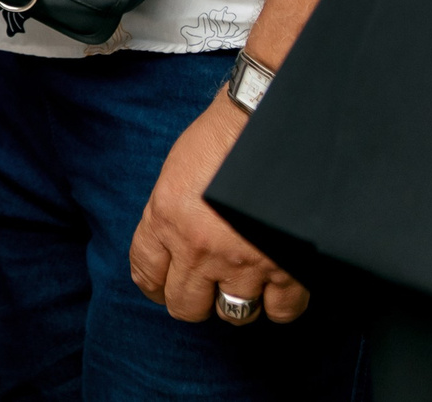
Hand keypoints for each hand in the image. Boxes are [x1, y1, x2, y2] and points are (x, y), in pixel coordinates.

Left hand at [127, 92, 308, 324]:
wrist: (265, 118)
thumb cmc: (220, 137)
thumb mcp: (175, 174)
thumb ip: (166, 217)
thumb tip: (169, 255)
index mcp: (166, 219)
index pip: (145, 273)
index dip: (153, 286)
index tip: (161, 288)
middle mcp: (200, 246)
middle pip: (185, 305)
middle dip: (191, 301)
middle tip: (202, 289)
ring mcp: (244, 259)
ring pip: (232, 313)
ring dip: (234, 302)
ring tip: (240, 284)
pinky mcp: (286, 264)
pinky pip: (280, 311)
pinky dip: (277, 304)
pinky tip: (274, 286)